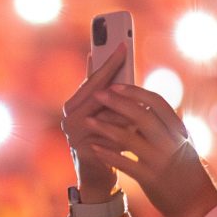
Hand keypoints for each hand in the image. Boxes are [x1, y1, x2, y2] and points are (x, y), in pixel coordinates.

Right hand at [62, 49, 128, 200]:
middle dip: (119, 82)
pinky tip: (142, 130)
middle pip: (98, 94)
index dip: (108, 62)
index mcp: (73, 105)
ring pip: (109, 117)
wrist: (96, 172)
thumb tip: (96, 56)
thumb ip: (100, 87)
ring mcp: (75, 136)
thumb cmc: (102, 136)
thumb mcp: (101, 110)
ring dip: (128, 113)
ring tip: (146, 108)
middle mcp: (69, 118)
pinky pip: (112, 138)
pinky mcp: (86, 152)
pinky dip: (128, 133)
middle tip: (135, 64)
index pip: (93, 80)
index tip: (123, 45)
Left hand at [72, 85, 216, 216]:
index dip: (135, 92)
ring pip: (129, 138)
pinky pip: (125, 163)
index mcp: (178, 130)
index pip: (157, 103)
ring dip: (105, 127)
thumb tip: (147, 104)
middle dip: (118, 102)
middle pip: (142, 115)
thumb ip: (166, 125)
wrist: (196, 203)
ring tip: (87, 120)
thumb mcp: (182, 143)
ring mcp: (160, 160)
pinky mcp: (150, 179)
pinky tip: (93, 148)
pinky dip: (108, 154)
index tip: (115, 85)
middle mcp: (171, 142)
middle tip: (97, 94)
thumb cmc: (186, 170)